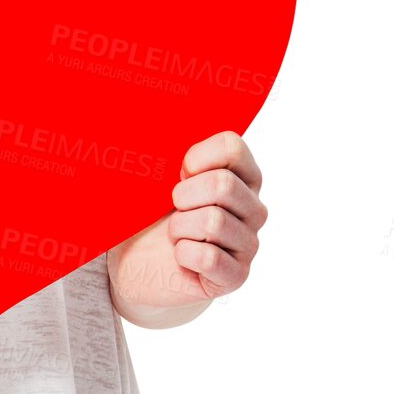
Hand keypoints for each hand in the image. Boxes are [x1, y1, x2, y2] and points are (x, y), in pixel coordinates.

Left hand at [107, 130, 267, 325]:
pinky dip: (183, 254)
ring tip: (176, 235)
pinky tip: (181, 256)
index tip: (178, 174)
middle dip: (183, 196)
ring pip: (213, 221)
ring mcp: (249, 244)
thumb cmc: (151, 214)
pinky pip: (208, 256)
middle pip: (222, 184)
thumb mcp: (157, 177)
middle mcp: (254, 208)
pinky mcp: (236, 276)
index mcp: (242, 175)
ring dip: (179, 228)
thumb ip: (166, 151)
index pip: (232, 146)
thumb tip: (145, 118)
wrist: (138, 264)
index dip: (195, 158)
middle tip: (174, 209)